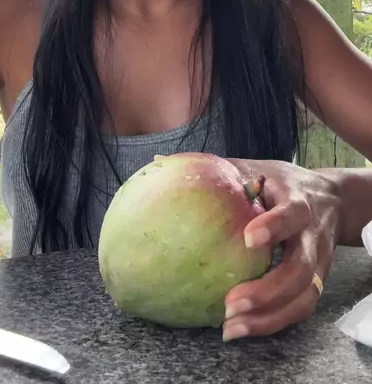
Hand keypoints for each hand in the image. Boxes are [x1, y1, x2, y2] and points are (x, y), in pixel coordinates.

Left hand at [222, 160, 340, 340]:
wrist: (332, 200)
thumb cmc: (281, 183)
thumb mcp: (257, 167)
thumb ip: (220, 170)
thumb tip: (159, 162)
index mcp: (299, 201)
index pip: (293, 214)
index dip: (275, 226)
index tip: (248, 238)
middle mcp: (312, 236)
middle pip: (301, 268)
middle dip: (268, 290)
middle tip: (230, 303)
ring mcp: (318, 263)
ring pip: (303, 297)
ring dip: (268, 316)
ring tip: (231, 327)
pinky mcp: (315, 283)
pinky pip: (299, 309)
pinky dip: (272, 322)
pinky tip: (241, 328)